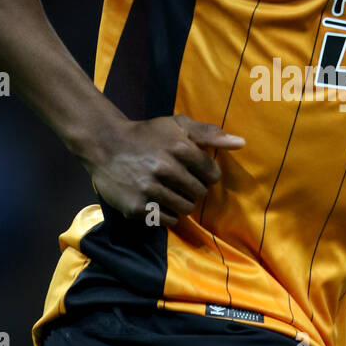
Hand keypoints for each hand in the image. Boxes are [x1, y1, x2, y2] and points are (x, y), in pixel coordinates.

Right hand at [83, 114, 244, 226]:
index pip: (211, 173)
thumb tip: (241, 143)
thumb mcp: (177, 125)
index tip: (196, 172)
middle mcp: (165, 168)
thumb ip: (209, 134)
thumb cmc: (146, 135)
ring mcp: (150, 189)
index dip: (207, 174)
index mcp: (179, 147)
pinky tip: (157, 201)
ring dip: (181, 203)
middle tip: (180, 182)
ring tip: (169, 192)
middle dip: (194, 189)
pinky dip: (166, 214)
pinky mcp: (137, 207)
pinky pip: (166, 220)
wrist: (105, 145)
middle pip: (199, 193)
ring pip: (185, 208)